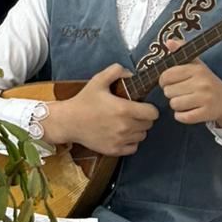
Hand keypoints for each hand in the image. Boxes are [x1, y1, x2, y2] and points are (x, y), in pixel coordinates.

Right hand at [42, 63, 158, 155]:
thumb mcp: (98, 81)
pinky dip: (131, 142)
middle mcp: (125, 127)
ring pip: (142, 136)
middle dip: (143, 118)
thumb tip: (131, 74)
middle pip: (148, 125)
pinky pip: (134, 148)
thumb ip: (116, 71)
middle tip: (133, 113)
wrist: (69, 122)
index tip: (143, 106)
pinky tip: (122, 134)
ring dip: (138, 130)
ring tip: (126, 123)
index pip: (152, 113)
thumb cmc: (84, 101)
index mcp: (124, 109)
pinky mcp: (115, 150)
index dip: (150, 108)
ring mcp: (120, 140)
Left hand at [159, 39, 221, 126]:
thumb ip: (181, 51)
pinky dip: (181, 116)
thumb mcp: (196, 64)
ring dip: (176, 105)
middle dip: (171, 93)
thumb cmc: (206, 82)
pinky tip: (188, 111)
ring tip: (185, 101)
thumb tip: (168, 41)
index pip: (166, 75)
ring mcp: (205, 99)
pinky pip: (182, 117)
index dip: (164, 81)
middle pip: (168, 91)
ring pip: (174, 104)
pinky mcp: (206, 113)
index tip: (169, 82)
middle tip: (181, 92)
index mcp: (197, 70)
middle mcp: (202, 83)